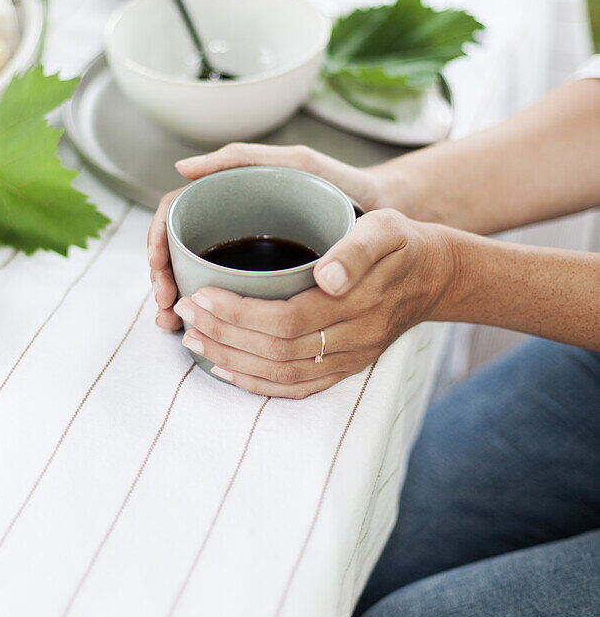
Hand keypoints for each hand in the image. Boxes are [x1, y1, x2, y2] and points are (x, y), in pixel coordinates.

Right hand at [147, 143, 383, 329]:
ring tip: (178, 328)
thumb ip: (245, 157)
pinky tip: (210, 336)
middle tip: (167, 309)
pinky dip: (214, 319)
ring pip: (199, 280)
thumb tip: (183, 168)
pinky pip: (231, 301)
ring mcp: (249, 253)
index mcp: (232, 195)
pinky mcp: (268, 280)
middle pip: (180, 251)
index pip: (176, 213)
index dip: (158, 239)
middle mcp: (234, 223)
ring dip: (182, 304)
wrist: (389, 216)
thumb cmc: (343, 183)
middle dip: (165, 281)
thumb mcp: (297, 163)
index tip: (159, 267)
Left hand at [173, 209, 456, 396]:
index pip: (286, 320)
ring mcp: (349, 359)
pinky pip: (295, 388)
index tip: (200, 294)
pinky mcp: (344, 369)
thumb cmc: (401, 244)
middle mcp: (352, 340)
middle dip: (221, 333)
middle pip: (275, 351)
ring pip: (280, 374)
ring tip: (191, 337)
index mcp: (358, 305)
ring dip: (229, 358)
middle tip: (183, 311)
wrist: (434, 276)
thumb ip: (357, 249)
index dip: (237, 313)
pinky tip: (225, 367)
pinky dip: (256, 383)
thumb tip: (327, 276)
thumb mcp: (385, 228)